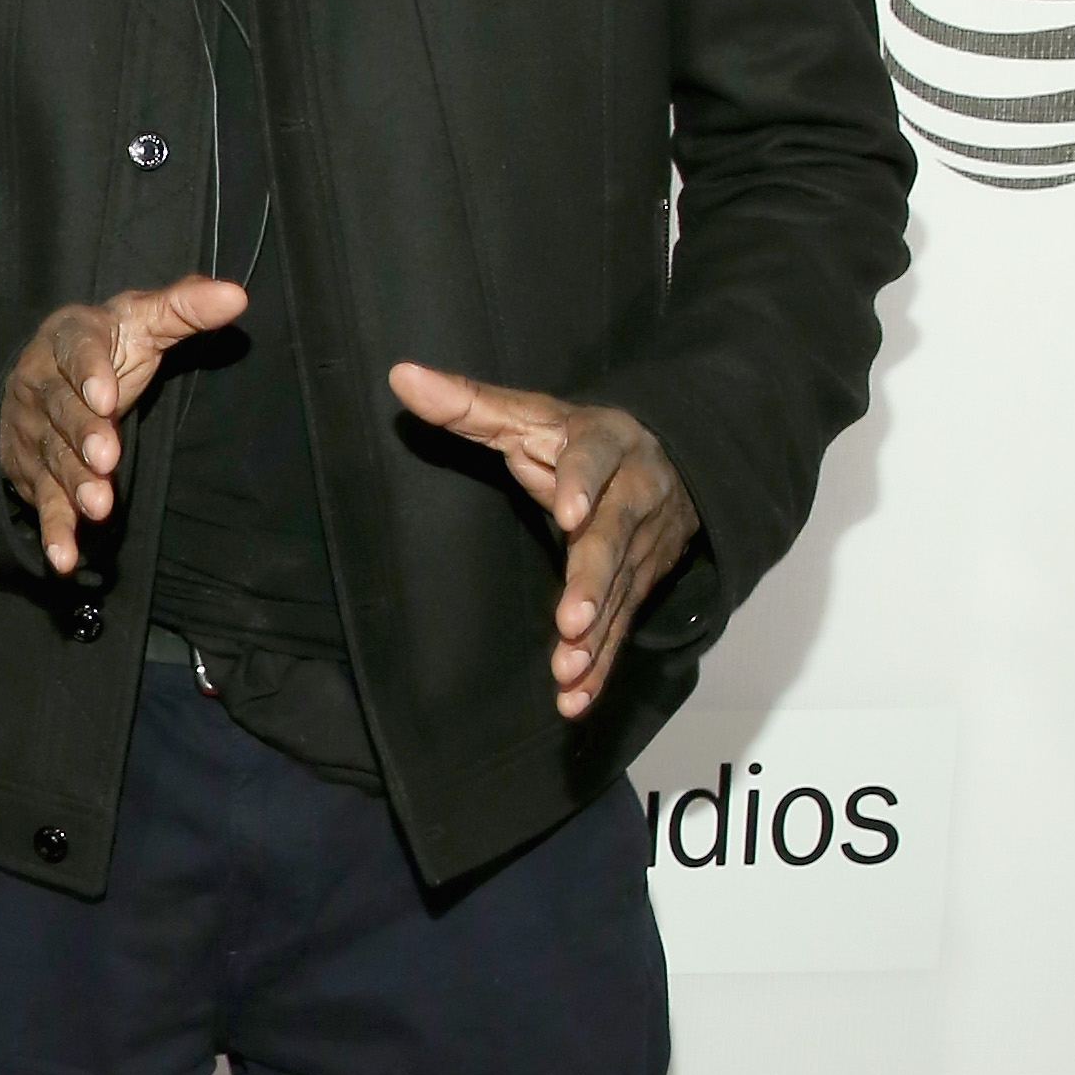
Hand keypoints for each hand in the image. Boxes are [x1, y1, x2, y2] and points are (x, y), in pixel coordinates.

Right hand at [0, 275, 248, 576]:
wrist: (38, 375)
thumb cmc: (105, 346)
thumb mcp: (140, 320)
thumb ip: (185, 308)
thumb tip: (235, 296)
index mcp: (69, 339)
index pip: (78, 352)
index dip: (90, 373)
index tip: (108, 395)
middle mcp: (44, 385)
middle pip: (63, 411)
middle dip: (84, 435)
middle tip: (106, 458)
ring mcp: (37, 433)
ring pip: (55, 459)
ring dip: (74, 485)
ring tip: (98, 507)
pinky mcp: (36, 473)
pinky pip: (44, 502)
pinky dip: (54, 530)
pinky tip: (64, 558)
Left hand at [387, 363, 697, 719]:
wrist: (673, 464)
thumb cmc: (579, 441)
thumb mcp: (531, 416)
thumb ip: (470, 405)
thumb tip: (401, 377)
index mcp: (605, 445)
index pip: (593, 459)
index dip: (581, 484)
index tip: (567, 514)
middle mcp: (631, 497)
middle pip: (613, 539)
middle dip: (594, 583)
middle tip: (572, 620)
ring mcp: (640, 548)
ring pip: (621, 595)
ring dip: (597, 639)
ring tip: (568, 672)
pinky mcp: (639, 588)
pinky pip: (622, 630)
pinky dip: (601, 666)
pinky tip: (575, 698)